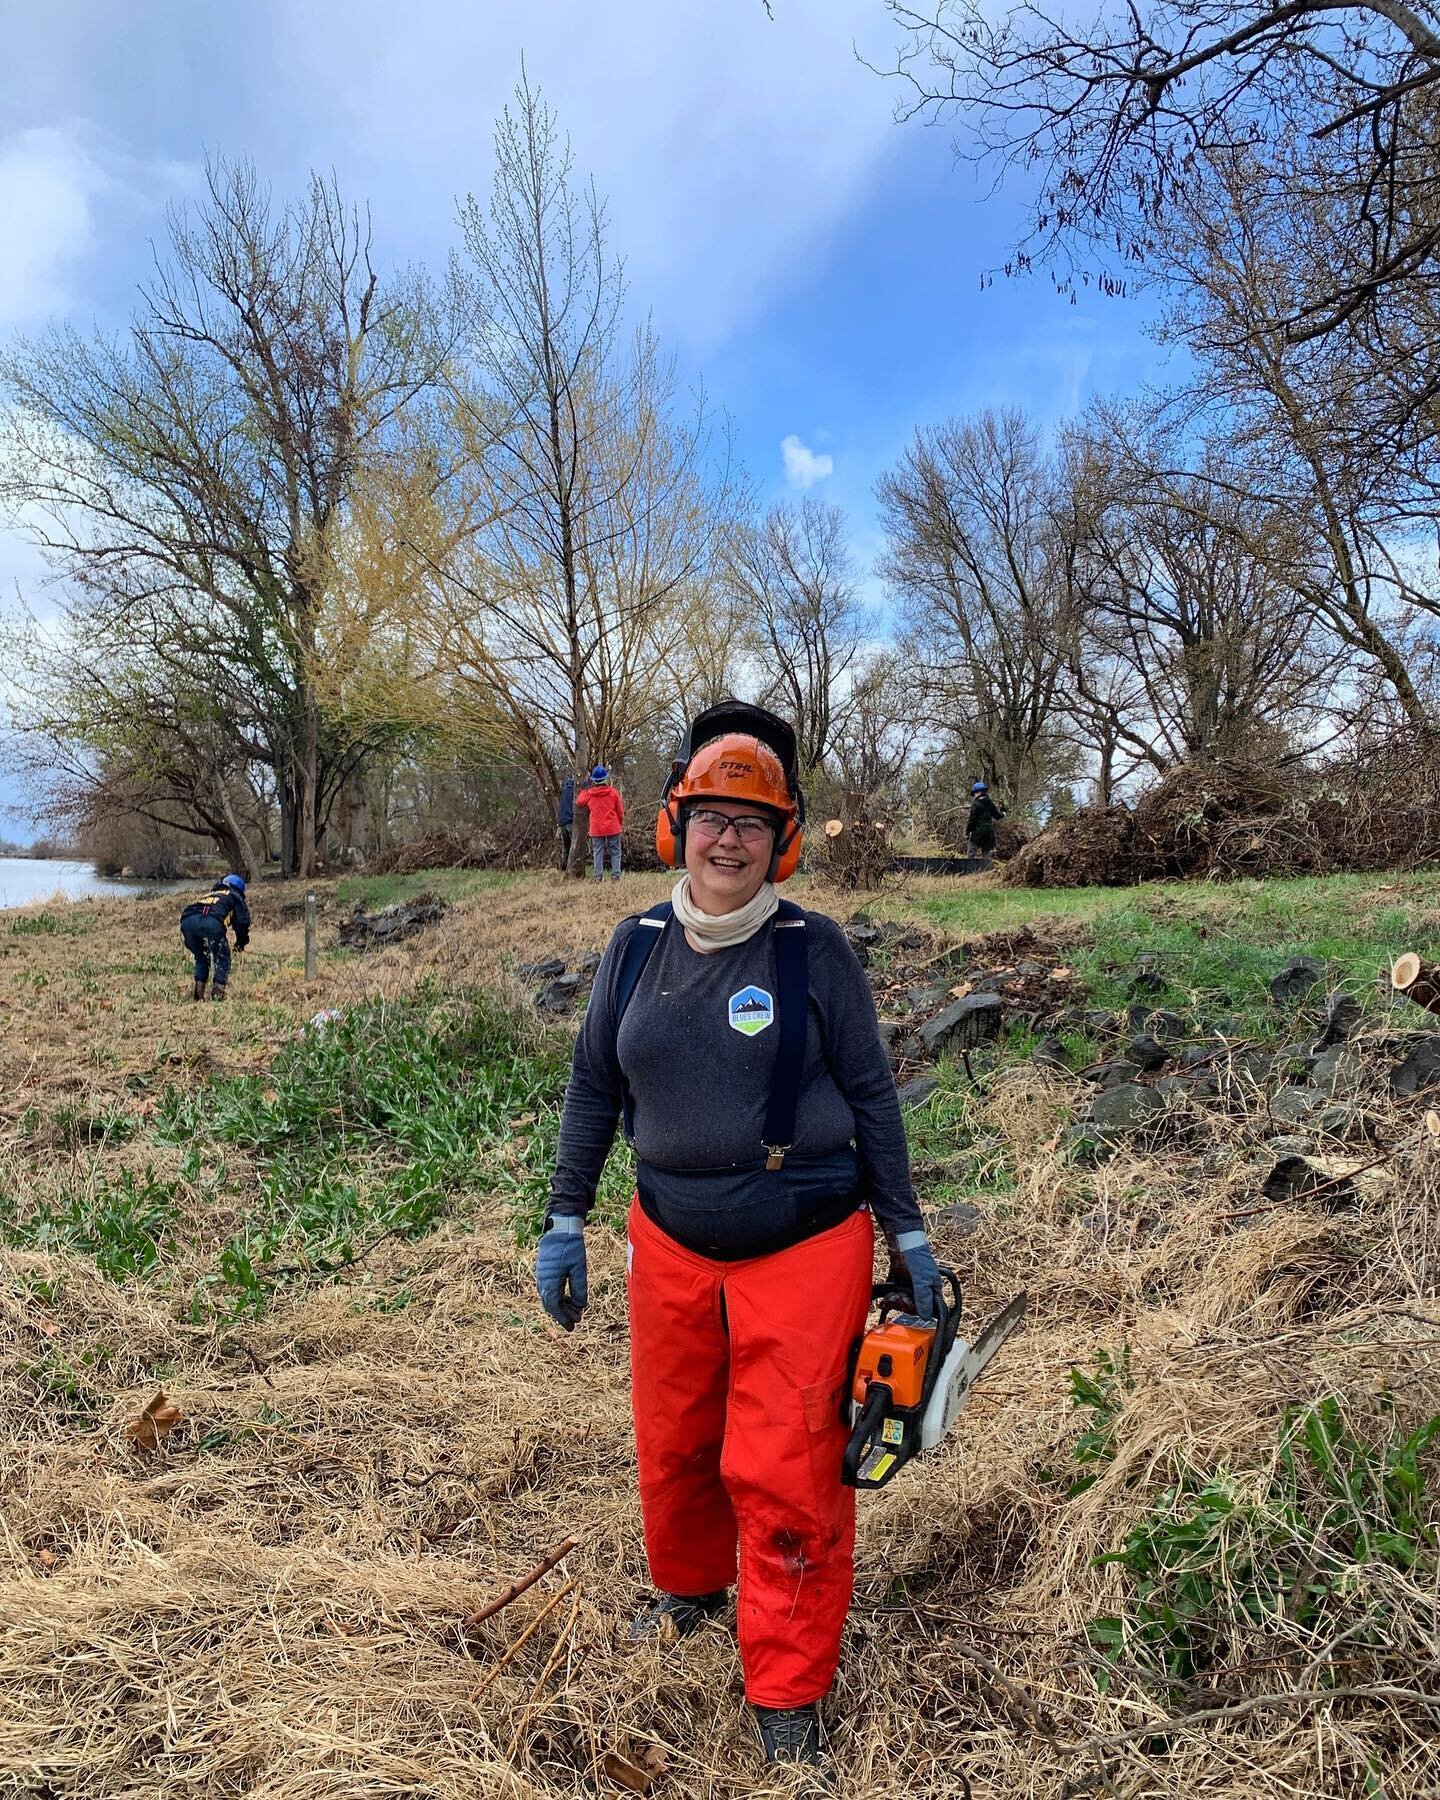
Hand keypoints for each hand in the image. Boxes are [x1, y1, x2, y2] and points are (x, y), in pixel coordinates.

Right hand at [536, 1214, 587, 1329]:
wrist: (560, 1228)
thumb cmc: (570, 1247)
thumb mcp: (579, 1268)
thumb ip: (579, 1288)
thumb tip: (580, 1306)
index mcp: (549, 1281)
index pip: (554, 1306)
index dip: (563, 1318)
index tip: (572, 1326)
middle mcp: (542, 1281)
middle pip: (550, 1304)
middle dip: (562, 1315)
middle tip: (575, 1322)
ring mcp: (541, 1276)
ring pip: (549, 1298)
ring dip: (560, 1307)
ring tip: (573, 1311)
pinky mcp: (544, 1271)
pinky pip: (548, 1290)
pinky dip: (557, 1298)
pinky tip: (567, 1299)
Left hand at [889, 1231, 941, 1321]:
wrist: (901, 1239)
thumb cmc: (916, 1256)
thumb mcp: (922, 1278)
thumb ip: (923, 1297)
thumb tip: (926, 1316)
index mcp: (932, 1289)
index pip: (927, 1308)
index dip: (915, 1309)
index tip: (906, 1303)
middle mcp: (921, 1289)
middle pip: (912, 1307)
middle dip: (902, 1304)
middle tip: (897, 1298)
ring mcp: (908, 1286)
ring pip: (901, 1302)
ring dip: (894, 1302)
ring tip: (889, 1297)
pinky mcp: (897, 1282)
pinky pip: (893, 1295)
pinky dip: (887, 1299)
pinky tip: (883, 1300)